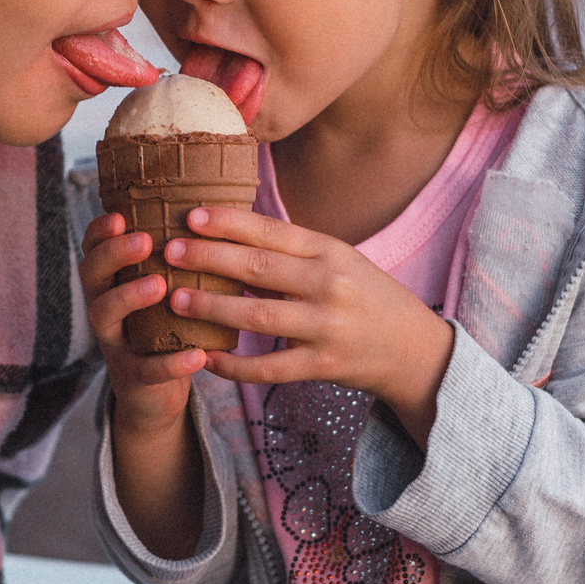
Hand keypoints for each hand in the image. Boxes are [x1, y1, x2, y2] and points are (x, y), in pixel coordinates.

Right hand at [80, 211, 210, 432]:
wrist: (155, 394)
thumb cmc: (166, 327)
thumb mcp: (165, 289)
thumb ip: (175, 257)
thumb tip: (217, 205)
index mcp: (112, 281)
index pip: (93, 248)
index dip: (99, 231)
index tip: (119, 216)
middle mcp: (104, 307)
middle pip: (91, 275)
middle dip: (113, 255)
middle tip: (144, 242)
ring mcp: (115, 344)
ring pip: (104, 316)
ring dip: (130, 297)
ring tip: (160, 286)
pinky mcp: (134, 378)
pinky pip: (146, 370)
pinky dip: (171, 364)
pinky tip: (196, 355)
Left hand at [162, 204, 454, 444]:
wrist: (415, 350)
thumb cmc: (367, 297)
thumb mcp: (340, 261)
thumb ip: (294, 251)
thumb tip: (230, 231)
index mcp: (331, 252)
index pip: (273, 231)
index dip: (230, 222)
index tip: (191, 215)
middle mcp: (330, 285)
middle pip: (260, 268)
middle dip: (210, 258)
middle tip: (169, 251)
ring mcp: (327, 327)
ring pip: (259, 317)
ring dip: (214, 308)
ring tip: (177, 300)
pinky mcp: (323, 365)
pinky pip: (270, 368)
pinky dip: (235, 366)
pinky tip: (206, 358)